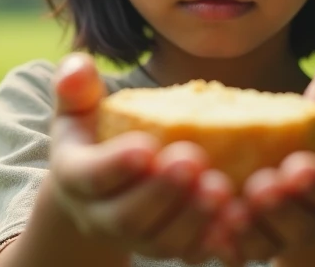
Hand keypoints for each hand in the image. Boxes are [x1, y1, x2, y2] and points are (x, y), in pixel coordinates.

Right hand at [48, 53, 234, 263]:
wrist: (104, 185)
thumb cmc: (95, 133)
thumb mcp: (78, 108)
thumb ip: (76, 86)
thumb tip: (79, 65)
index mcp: (76, 177)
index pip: (91, 176)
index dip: (117, 164)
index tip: (146, 145)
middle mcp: (101, 217)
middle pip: (127, 216)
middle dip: (162, 191)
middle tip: (193, 160)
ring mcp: (137, 238)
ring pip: (162, 240)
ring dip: (193, 217)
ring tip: (221, 188)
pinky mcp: (169, 247)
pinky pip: (191, 252)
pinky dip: (214, 239)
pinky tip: (238, 216)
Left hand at [215, 52, 314, 264]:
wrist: (289, 178)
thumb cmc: (309, 136)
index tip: (296, 166)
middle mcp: (312, 218)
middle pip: (301, 222)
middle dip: (280, 207)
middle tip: (258, 188)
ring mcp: (280, 237)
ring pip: (267, 243)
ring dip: (249, 231)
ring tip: (228, 212)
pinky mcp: (249, 247)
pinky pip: (239, 255)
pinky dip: (225, 247)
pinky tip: (206, 231)